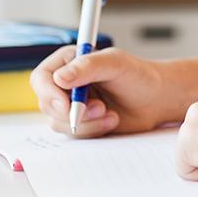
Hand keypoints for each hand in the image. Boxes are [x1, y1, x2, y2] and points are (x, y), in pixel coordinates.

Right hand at [29, 45, 166, 137]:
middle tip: (101, 108)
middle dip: (74, 111)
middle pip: (47, 104)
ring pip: (59, 123)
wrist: (155, 99)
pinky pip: (74, 135)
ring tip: (111, 114)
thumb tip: (59, 78)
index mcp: (69, 61)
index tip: (67, 105)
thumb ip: (87, 67)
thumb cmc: (138, 75)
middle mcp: (66, 83)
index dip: (49, 93)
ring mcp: (71, 104)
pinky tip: (112, 120)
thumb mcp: (115, 63)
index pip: (42, 78)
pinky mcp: (80, 123)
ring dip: (87, 123)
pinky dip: (93, 131)